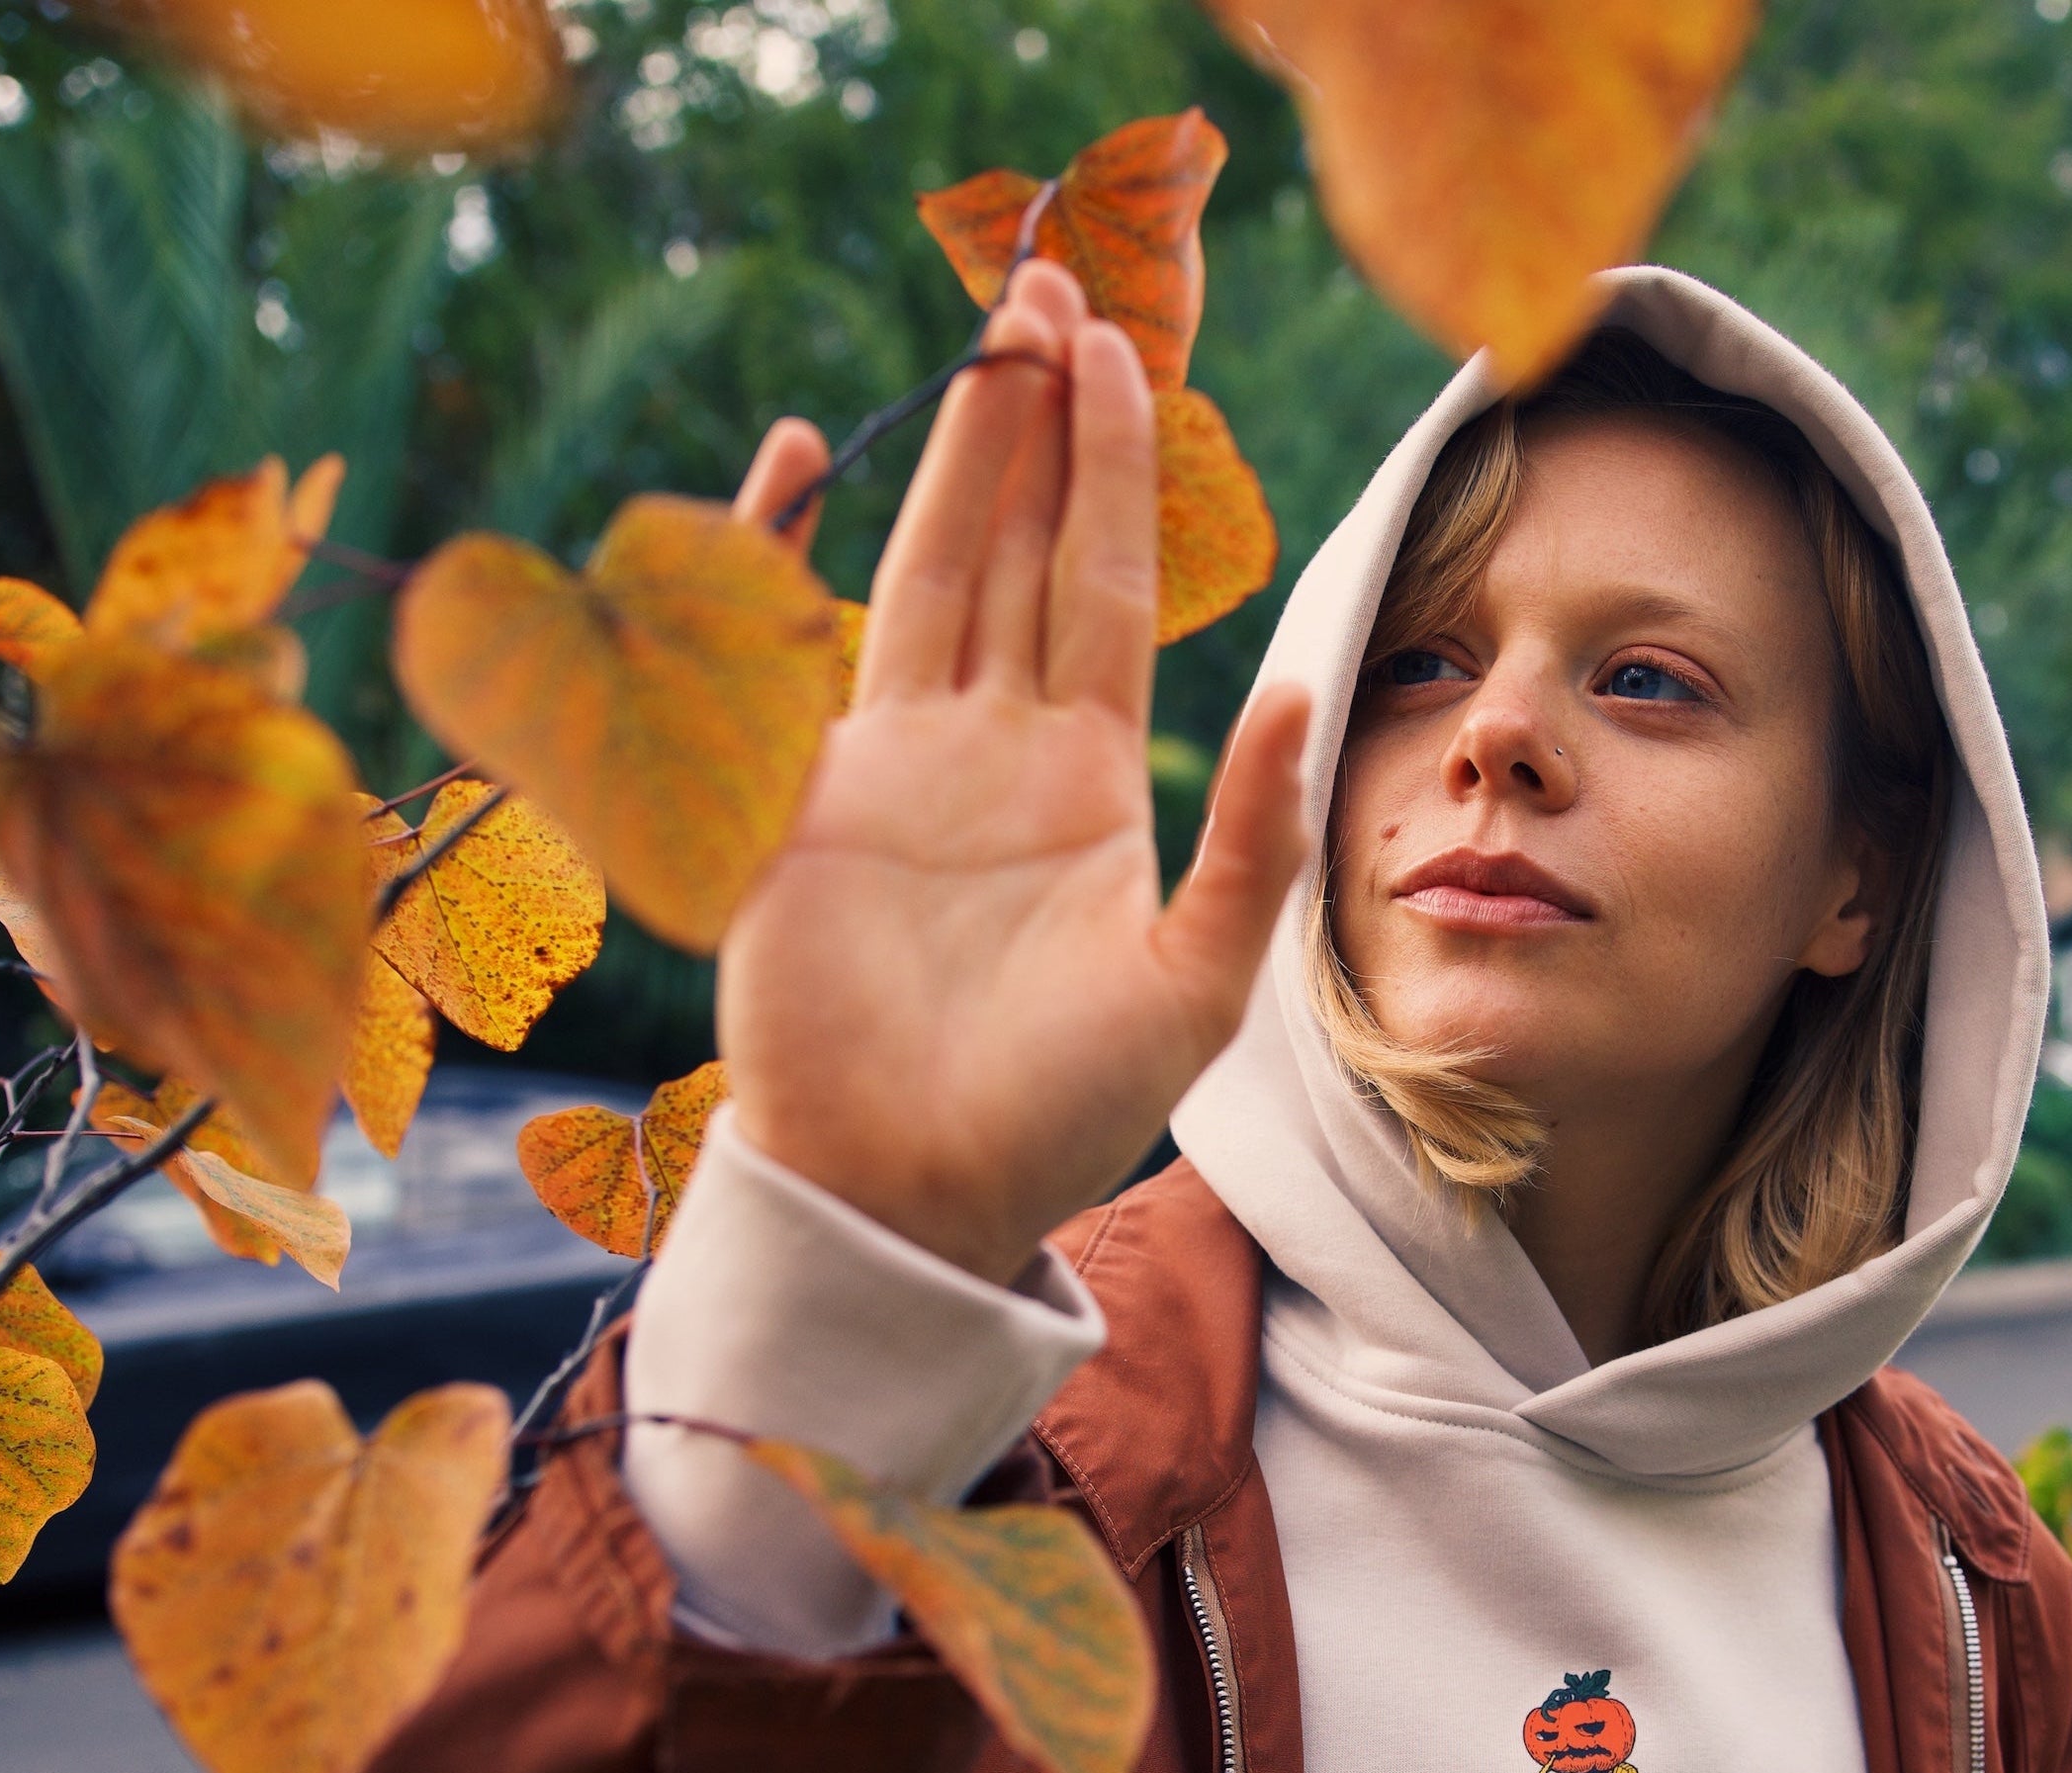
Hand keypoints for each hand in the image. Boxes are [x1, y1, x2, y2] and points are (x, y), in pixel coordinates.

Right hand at [718, 260, 1310, 1283]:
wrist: (915, 1192)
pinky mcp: (788, 797)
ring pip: (918, 568)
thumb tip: (1291, 691)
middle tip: (1043, 282)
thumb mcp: (1194, 981)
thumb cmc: (1059, 1107)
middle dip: (1029, 417)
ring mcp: (880, 761)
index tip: (1120, 349)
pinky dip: (779, 550)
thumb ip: (1247, 840)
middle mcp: (983, 745)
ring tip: (978, 334)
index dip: (1108, 465)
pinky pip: (780, 646)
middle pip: (1008, 543)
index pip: (1097, 580)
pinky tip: (806, 450)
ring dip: (947, 453)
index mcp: (1079, 774)